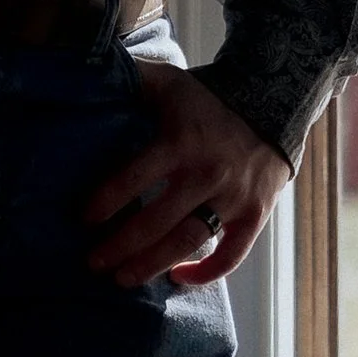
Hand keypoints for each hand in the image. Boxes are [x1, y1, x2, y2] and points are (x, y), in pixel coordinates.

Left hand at [82, 58, 288, 285]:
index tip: (84, 219)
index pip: (136, 176)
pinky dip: (207, 272)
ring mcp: (234, 197)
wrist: (273, 103)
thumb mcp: (169, 82)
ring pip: (189, 240)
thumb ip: (132, 81)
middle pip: (157, 220)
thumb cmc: (207, 98)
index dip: (107, 200)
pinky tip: (178, 278)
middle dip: (121, 245)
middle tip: (94, 262)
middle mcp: (207, 173)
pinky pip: (233, 254)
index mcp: (181, 142)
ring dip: (153, 264)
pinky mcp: (254, 214)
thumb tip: (90, 77)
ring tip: (122, 279)